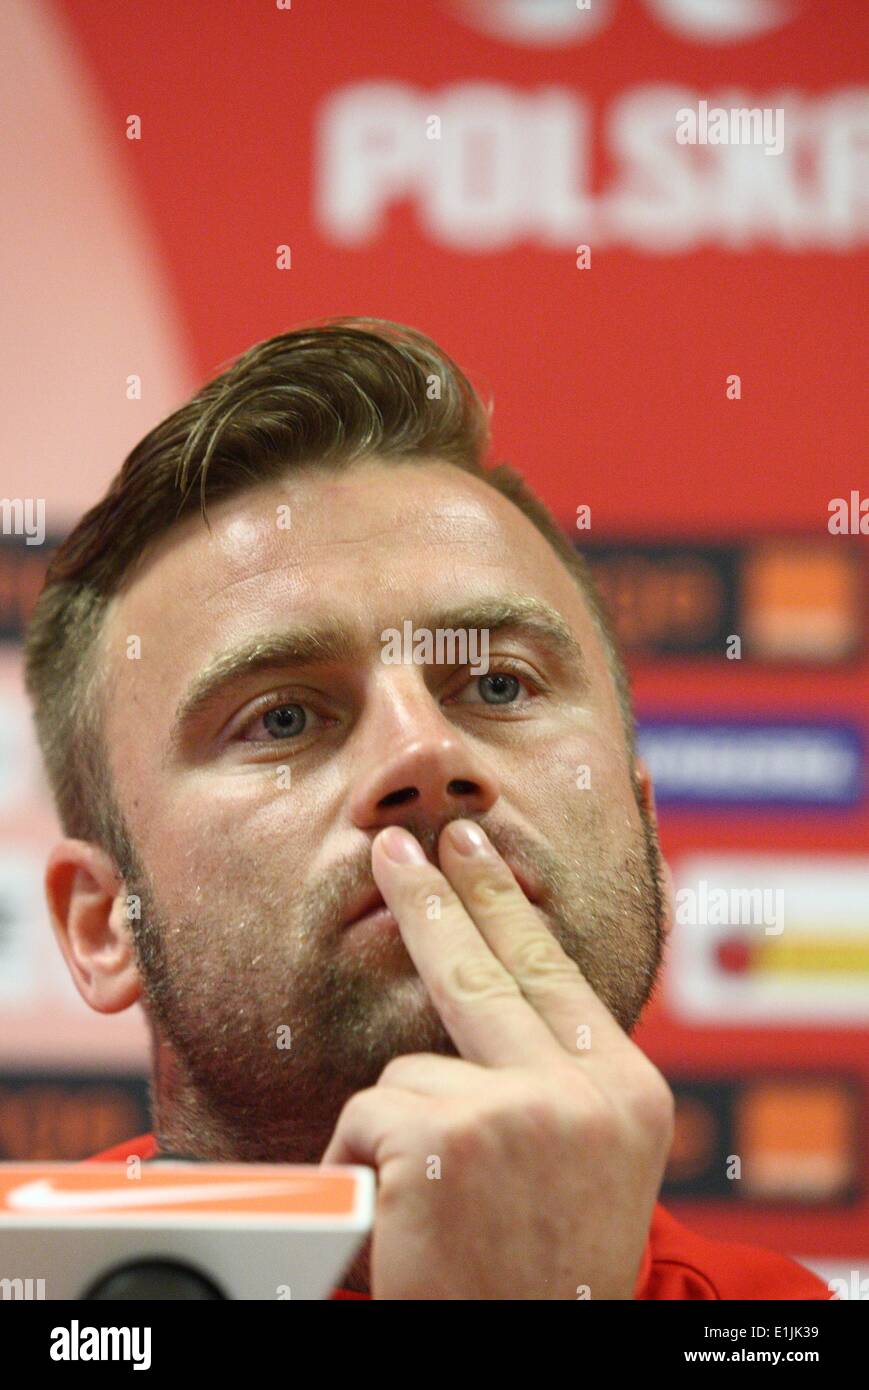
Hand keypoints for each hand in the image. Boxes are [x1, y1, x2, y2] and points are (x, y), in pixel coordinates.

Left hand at [320, 819, 673, 1299]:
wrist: (530, 1363)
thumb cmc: (544, 1276)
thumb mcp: (589, 1166)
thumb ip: (557, 1081)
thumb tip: (497, 999)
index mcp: (630, 1093)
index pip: (552, 970)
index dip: (500, 904)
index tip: (469, 849)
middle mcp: (586, 1093)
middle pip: (484, 966)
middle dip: (432, 897)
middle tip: (394, 845)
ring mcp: (519, 1111)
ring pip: (409, 1071)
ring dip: (397, 1135)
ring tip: (433, 1213)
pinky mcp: (448, 1140)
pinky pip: (366, 1116)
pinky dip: (362, 1167)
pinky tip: (403, 1224)